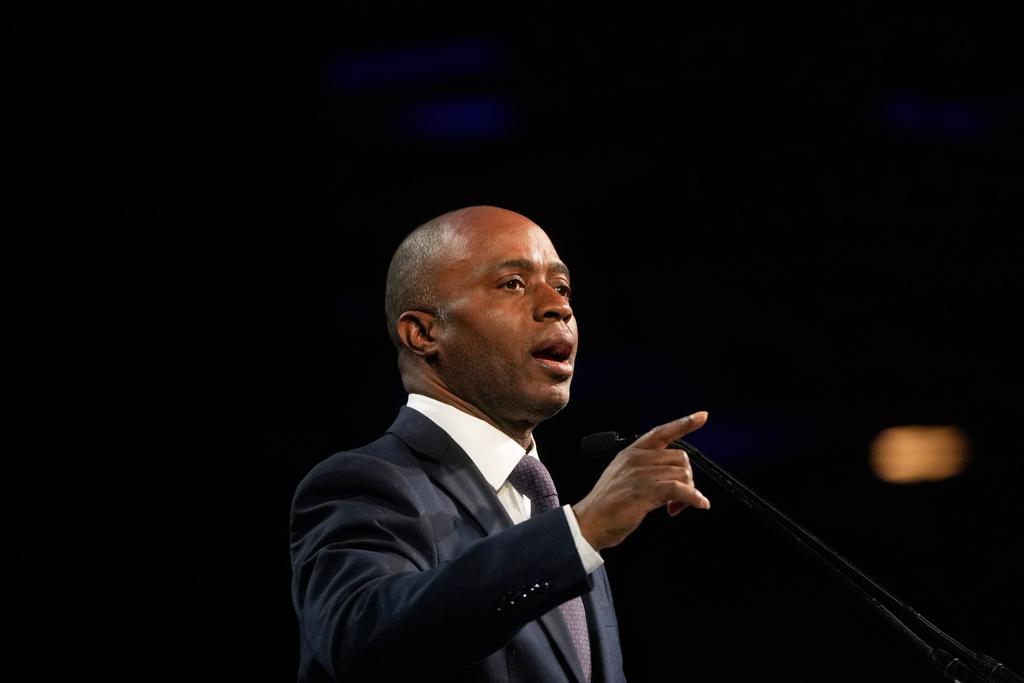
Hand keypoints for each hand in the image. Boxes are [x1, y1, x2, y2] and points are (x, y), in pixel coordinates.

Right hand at [572, 412, 710, 550]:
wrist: (589, 522)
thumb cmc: (606, 504)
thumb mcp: (622, 476)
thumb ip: (644, 469)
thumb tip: (672, 476)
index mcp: (631, 453)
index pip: (661, 432)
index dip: (683, 423)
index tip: (701, 416)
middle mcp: (637, 459)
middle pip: (680, 458)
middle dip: (687, 479)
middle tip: (679, 498)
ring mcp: (641, 474)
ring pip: (683, 474)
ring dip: (689, 493)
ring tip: (676, 506)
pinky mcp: (645, 491)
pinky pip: (680, 489)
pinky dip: (694, 498)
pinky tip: (699, 504)